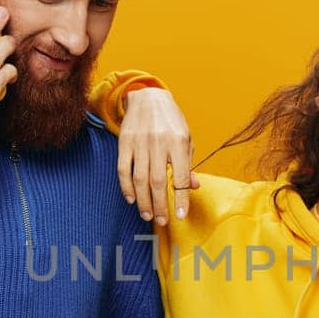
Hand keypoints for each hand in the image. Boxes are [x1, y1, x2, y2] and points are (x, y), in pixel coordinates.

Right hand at [117, 87, 199, 224]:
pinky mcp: (124, 142)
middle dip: (160, 204)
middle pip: (158, 181)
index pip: (181, 176)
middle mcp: (159, 142)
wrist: (148, 97)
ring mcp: (140, 142)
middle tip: (162, 220)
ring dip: (143, 201)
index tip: (180, 215)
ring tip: (148, 215)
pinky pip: (123, 169)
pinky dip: (126, 186)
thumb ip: (188, 164)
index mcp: (178, 142)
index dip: (181, 198)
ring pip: (140, 178)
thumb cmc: (171, 121)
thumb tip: (195, 187)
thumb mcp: (186, 139)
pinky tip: (132, 198)